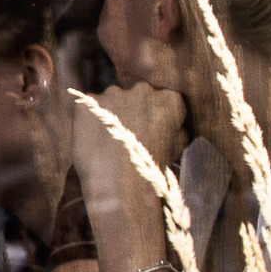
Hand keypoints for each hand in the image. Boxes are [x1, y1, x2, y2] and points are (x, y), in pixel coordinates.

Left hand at [69, 84, 191, 215]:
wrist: (118, 182)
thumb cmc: (152, 167)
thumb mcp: (179, 146)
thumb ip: (179, 126)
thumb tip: (177, 121)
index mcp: (170, 98)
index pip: (166, 99)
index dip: (160, 114)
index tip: (155, 128)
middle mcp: (144, 89)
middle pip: (140, 94)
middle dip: (137, 107)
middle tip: (133, 131)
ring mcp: (115, 92)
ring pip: (115, 98)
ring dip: (115, 110)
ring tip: (112, 135)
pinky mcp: (91, 100)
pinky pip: (92, 105)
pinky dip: (92, 117)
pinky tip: (95, 135)